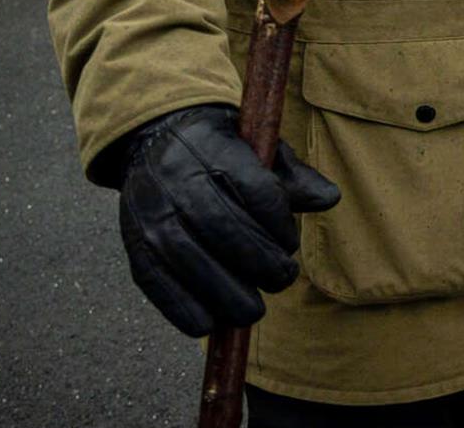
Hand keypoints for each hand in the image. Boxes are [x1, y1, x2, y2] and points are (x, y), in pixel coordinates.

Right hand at [116, 104, 339, 335]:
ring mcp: (151, 212)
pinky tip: (211, 323)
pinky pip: (155, 281)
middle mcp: (178, 179)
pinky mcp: (133, 241)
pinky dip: (182, 308)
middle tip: (282, 278)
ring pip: (188, 258)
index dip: (279, 224)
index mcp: (216, 149)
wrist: (154, 140)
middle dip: (259, 263)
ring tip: (253, 309)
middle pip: (223, 227)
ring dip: (226, 293)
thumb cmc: (221, 152)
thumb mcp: (258, 149)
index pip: (256, 190)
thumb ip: (292, 177)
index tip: (289, 242)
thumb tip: (330, 199)